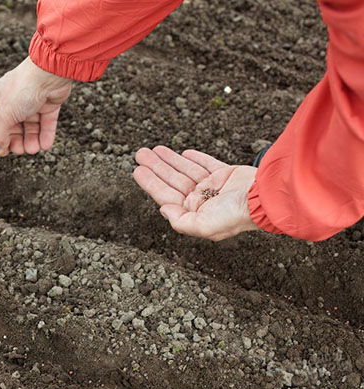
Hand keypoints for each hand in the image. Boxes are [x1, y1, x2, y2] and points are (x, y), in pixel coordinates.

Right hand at [0, 57, 72, 155]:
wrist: (50, 73)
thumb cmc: (24, 88)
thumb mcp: (5, 114)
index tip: (0, 148)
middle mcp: (14, 99)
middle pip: (11, 126)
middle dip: (15, 140)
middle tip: (19, 150)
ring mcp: (32, 101)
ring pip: (30, 126)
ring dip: (31, 140)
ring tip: (34, 149)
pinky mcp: (49, 104)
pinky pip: (45, 123)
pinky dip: (45, 135)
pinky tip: (45, 145)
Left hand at [133, 146, 259, 240]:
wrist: (265, 198)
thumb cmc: (236, 215)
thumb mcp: (204, 226)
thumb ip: (181, 221)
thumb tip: (163, 209)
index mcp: (195, 213)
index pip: (166, 195)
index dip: (150, 182)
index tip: (137, 170)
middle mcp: (202, 200)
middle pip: (172, 180)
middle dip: (156, 167)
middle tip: (140, 153)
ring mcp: (214, 187)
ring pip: (185, 170)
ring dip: (169, 160)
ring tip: (153, 149)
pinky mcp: (226, 174)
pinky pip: (206, 164)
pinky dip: (194, 158)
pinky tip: (182, 153)